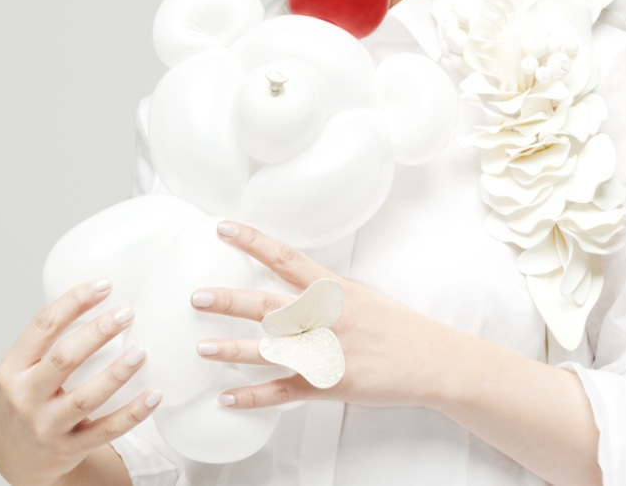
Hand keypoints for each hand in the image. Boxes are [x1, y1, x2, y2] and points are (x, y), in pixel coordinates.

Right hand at [0, 280, 160, 485]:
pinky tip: (154, 395)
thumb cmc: (29, 396)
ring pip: (85, 398)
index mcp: (13, 368)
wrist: (15, 456)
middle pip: (64, 358)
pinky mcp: (69, 449)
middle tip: (128, 313)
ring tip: (142, 351)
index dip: (74, 302)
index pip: (43, 326)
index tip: (105, 284)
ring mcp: (46, 426)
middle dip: (98, 333)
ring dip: (116, 373)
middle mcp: (25, 397)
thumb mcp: (24, 367)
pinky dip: (132, 413)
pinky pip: (105, 431)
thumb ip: (53, 338)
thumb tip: (104, 293)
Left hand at [191, 221, 447, 410]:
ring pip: (269, 350)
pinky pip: (283, 392)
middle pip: (268, 305)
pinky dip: (253, 396)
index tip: (224, 228)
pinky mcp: (328, 386)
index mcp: (332, 289)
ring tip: (203, 347)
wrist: (428, 359)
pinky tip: (227, 397)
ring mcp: (325, 353)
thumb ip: (324, 291)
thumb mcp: (360, 294)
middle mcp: (324, 318)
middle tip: (197, 295)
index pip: (285, 258)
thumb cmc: (394, 324)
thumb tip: (292, 281)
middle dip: (230, 301)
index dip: (253, 241)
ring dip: (233, 349)